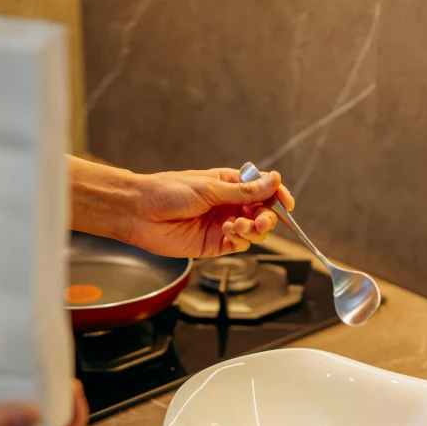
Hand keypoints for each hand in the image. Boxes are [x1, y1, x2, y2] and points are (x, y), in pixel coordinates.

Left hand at [121, 168, 294, 257]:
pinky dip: (240, 239)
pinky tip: (229, 231)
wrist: (139, 212)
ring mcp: (223, 225)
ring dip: (254, 229)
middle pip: (262, 212)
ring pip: (254, 231)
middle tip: (262, 219)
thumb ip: (243, 190)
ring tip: (241, 224)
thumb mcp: (209, 188)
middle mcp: (229, 205)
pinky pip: (238, 245)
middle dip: (267, 216)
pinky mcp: (214, 244)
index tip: (286, 202)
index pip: (262, 190)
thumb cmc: (167, 191)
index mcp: (229, 184)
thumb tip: (273, 180)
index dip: (277, 195)